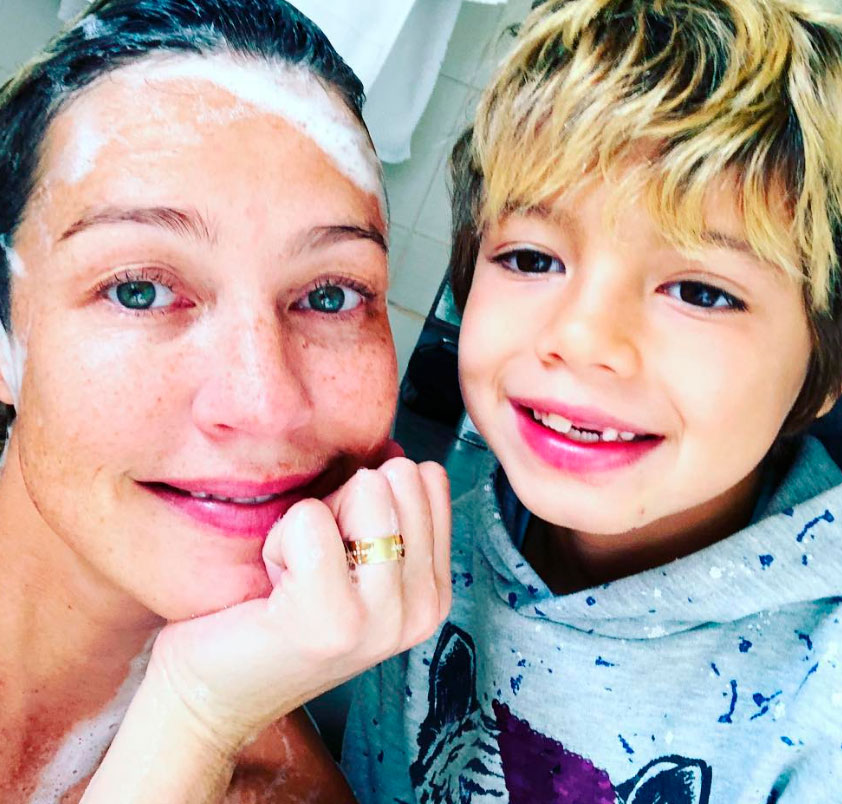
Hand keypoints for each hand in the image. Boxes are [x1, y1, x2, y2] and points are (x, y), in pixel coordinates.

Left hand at [144, 457, 450, 754]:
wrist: (216, 689)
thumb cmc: (276, 608)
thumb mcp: (354, 560)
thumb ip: (387, 511)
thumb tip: (394, 445)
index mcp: (434, 589)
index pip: (427, 478)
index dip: (369, 496)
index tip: (341, 549)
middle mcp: (423, 609)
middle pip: (398, 476)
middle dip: (343, 503)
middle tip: (313, 561)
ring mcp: (384, 619)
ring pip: (367, 487)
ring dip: (313, 521)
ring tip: (296, 573)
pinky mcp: (332, 621)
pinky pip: (310, 519)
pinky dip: (280, 539)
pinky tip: (275, 585)